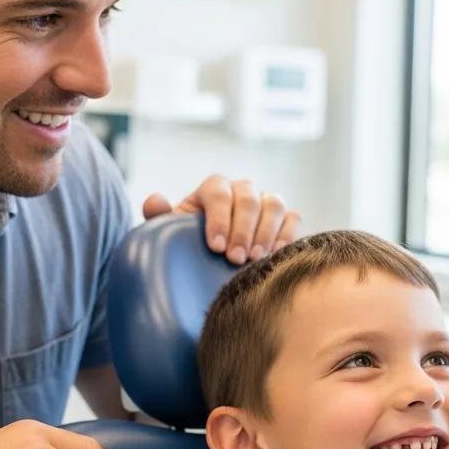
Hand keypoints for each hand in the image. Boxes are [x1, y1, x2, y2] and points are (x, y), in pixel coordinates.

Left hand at [142, 176, 300, 264]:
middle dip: (243, 229)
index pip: (219, 192)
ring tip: (255, 259)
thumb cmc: (191, 244)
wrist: (213, 260)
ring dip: (266, 232)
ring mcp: (266, 202)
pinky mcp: (286, 218)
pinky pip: (293, 218)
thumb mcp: (171, 233)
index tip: (216, 247)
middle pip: (249, 198)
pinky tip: (276, 255)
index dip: (218, 218)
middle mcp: (243, 190)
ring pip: (273, 204)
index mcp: (214, 188)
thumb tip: (154, 201)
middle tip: (235, 259)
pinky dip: (287, 235)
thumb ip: (160, 217)